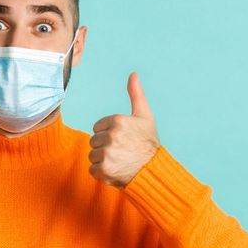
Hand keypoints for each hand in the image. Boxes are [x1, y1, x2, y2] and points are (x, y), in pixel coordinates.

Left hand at [88, 72, 161, 188]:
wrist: (154, 170)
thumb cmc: (149, 143)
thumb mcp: (145, 116)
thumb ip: (136, 94)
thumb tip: (133, 74)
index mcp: (117, 121)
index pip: (97, 127)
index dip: (109, 134)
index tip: (122, 139)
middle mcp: (111, 136)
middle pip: (94, 141)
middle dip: (105, 147)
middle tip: (122, 151)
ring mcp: (107, 154)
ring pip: (93, 155)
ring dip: (103, 160)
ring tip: (119, 161)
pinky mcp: (104, 170)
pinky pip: (92, 169)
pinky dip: (102, 173)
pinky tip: (116, 170)